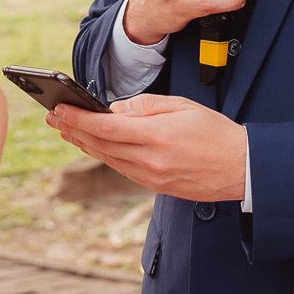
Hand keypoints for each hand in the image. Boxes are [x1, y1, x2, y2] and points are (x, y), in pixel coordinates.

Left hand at [47, 93, 245, 202]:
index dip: (79, 119)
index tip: (60, 109)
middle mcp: (150, 160)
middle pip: (101, 145)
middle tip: (53, 117)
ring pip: (108, 159)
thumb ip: (146, 105)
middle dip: (73, 130)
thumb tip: (115, 110)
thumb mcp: (183, 106)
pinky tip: (94, 147)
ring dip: (84, 144)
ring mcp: (151, 177)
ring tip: (66, 130)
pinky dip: (104, 156)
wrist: (241, 169)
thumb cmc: (216, 133)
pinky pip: (122, 170)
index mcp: (157, 136)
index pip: (106, 128)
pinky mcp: (156, 187)